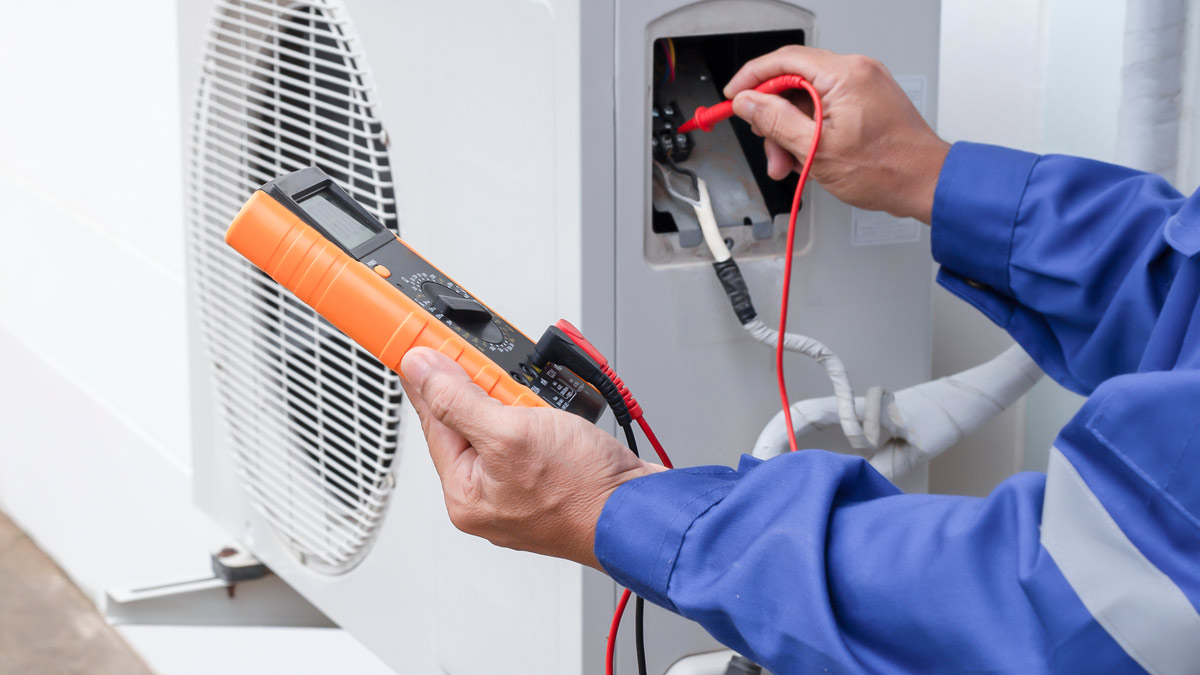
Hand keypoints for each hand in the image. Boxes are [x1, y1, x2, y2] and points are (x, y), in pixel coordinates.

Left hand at [399, 347, 664, 569]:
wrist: (642, 511)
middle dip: (488, 392)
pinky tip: (556, 417)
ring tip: (544, 411)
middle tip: (510, 385)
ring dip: (520, 403)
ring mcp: (518, 490)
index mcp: (464, 493)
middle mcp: (487, 496)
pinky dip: (541, 417)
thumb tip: (420, 371)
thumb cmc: (584, 490)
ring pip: (503, 425)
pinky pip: (531, 436)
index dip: (431, 376)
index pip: (433, 419)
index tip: (423, 344)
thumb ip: (458, 399)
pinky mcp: (548, 480)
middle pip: (467, 420)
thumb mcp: (510, 433)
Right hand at [724, 46, 949, 222]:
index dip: (751, 79)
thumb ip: (776, 121)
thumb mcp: (816, 150)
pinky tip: (808, 156)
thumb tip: (748, 102)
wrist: (925, 183)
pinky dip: (810, 130)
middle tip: (767, 146)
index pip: (783, 61)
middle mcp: (856, 71)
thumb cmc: (887, 170)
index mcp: (845, 75)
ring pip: (807, 98)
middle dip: (773, 116)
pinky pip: (826, 107)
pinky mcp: (867, 100)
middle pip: (793, 82)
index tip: (733, 97)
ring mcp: (864, 84)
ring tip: (789, 163)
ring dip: (791, 130)